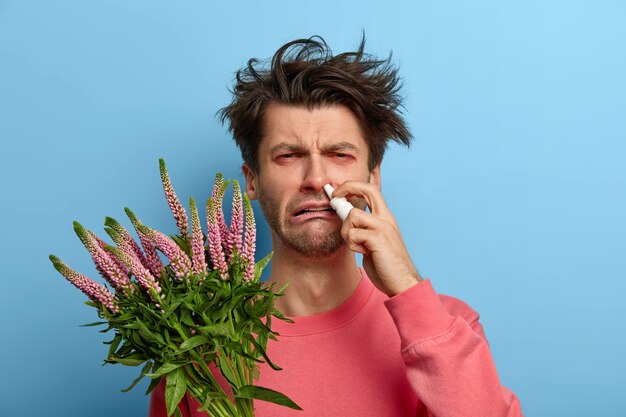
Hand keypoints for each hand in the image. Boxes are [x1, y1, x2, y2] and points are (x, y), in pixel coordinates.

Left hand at [332, 181, 421, 296]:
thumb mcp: (373, 243)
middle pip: (367, 190)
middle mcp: (386, 219)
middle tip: (335, 196)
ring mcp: (384, 227)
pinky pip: (353, 233)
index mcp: (386, 219)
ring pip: (353, 215)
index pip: (372, 191)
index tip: (338, 192)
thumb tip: (345, 222)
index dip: (353, 187)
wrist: (402, 283)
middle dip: (348, 187)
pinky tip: (363, 253)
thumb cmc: (386, 266)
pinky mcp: (378, 238)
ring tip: (357, 246)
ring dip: (347, 232)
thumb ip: (363, 231)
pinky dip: (352, 244)